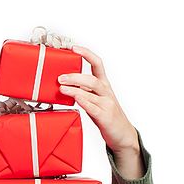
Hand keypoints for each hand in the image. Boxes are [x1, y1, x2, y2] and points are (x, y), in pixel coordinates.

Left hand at [59, 45, 143, 178]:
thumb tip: (65, 83)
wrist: (122, 135)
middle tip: (60, 77)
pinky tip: (75, 99)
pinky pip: (93, 107)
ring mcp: (107, 104)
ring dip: (75, 88)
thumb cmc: (106, 116)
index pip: (97, 64)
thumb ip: (83, 91)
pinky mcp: (105, 117)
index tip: (74, 48)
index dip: (86, 54)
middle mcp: (107, 92)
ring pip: (91, 92)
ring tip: (62, 87)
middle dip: (75, 76)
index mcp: (104, 85)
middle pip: (92, 78)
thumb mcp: (95, 100)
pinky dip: (84, 101)